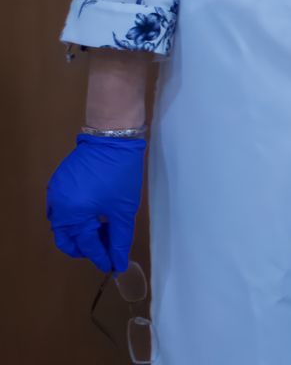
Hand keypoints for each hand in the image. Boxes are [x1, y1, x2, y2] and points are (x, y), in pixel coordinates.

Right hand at [47, 134, 145, 272]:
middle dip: (85, 248)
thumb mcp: (124, 208)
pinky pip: (62, 210)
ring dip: (80, 234)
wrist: (111, 137)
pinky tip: (94, 216)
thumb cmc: (120, 174)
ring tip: (103, 232)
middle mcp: (57, 208)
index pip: (87, 246)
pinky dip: (76, 218)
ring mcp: (55, 195)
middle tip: (105, 249)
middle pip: (67, 239)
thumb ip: (120, 237)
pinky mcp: (58, 183)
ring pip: (63, 226)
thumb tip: (119, 261)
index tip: (113, 266)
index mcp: (73, 216)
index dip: (101, 257)